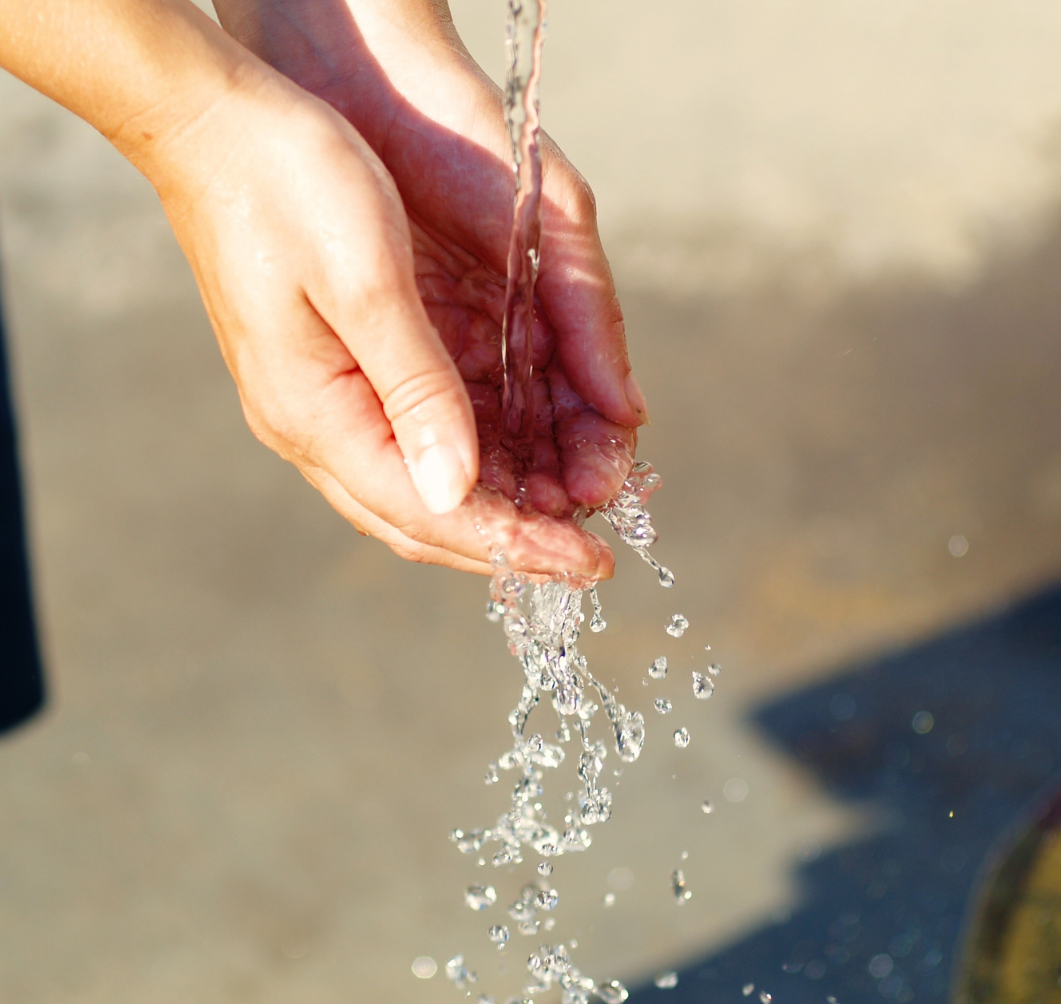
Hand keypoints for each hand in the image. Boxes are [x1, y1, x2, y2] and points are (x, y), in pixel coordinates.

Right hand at [211, 0, 649, 574]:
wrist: (213, 124)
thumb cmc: (286, 182)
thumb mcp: (365, 281)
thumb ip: (416, 390)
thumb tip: (457, 491)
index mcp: (316, 414)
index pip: (429, 512)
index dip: (514, 544)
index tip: (588, 564)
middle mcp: (313, 426)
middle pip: (423, 519)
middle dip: (510, 544)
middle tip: (587, 557)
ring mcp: (318, 406)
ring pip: (418, 491)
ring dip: (495, 511)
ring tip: (568, 516)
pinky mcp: (335, 378)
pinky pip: (410, 447)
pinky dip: (471, 466)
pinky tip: (518, 465)